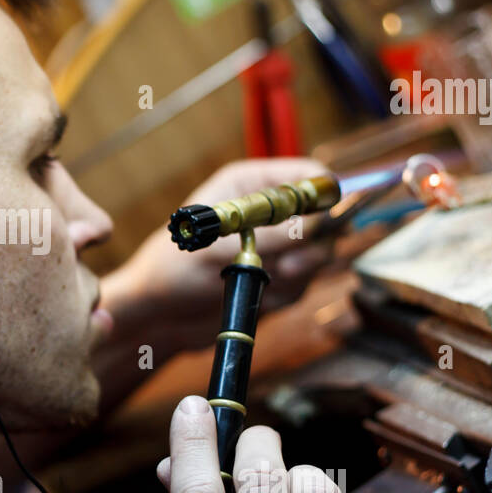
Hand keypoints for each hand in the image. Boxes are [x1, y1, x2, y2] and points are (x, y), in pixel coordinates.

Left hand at [119, 158, 333, 353]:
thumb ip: (273, 235)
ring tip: (263, 283)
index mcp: (250, 185)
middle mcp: (267, 211)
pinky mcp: (278, 276)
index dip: (328, 195)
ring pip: (318, 254)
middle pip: (325, 216)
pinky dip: (286, 294)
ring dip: (296, 274)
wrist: (159, 317)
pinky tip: (256, 297)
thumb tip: (321, 223)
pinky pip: (304, 283)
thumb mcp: (221, 248)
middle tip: (286, 267)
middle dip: (311, 246)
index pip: (308, 175)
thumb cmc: (174, 271)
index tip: (332, 221)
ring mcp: (275, 244)